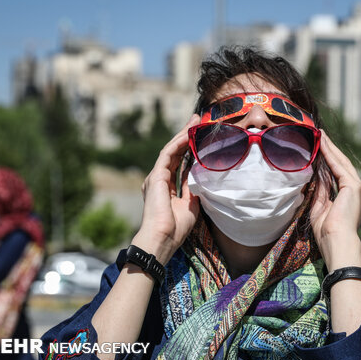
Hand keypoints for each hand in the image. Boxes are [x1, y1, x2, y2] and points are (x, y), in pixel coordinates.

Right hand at [132, 114, 200, 263]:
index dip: (190, 149)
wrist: (162, 238)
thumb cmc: (176, 228)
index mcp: (167, 187)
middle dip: (186, 136)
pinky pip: (168, 154)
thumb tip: (204, 178)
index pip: (180, 162)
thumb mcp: (191, 205)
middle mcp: (159, 179)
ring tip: (194, 121)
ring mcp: (156, 177)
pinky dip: (178, 143)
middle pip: (175, 152)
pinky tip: (188, 134)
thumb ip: (194, 190)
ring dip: (182, 134)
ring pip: (171, 149)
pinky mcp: (156, 176)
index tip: (200, 137)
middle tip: (197, 121)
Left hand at [310, 131, 360, 269]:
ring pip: (342, 164)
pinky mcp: (355, 187)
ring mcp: (360, 189)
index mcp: (356, 200)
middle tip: (321, 136)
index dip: (330, 162)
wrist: (336, 241)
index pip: (341, 176)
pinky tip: (321, 144)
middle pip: (343, 166)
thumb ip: (321, 190)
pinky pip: (339, 167)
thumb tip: (317, 174)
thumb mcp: (321, 207)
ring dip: (330, 149)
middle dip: (331, 151)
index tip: (321, 151)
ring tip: (320, 136)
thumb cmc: (327, 232)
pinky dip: (329, 155)